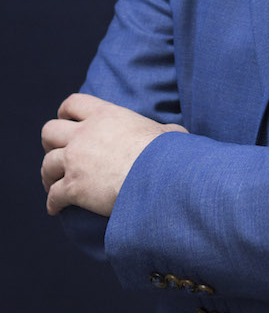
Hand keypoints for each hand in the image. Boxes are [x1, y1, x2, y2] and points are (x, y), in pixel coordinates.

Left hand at [41, 94, 186, 216]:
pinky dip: (53, 203)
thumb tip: (177, 133)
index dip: (64, 112)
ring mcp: (75, 160)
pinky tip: (55, 208)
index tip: (64, 120)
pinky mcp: (73, 187)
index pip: (73, 103)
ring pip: (47, 164)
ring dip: (48, 175)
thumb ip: (164, 130)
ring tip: (53, 184)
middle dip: (50, 143)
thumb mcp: (167, 132)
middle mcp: (84, 134)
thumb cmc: (165, 153)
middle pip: (49, 131)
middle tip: (58, 153)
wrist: (156, 176)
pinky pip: (53, 195)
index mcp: (104, 115)